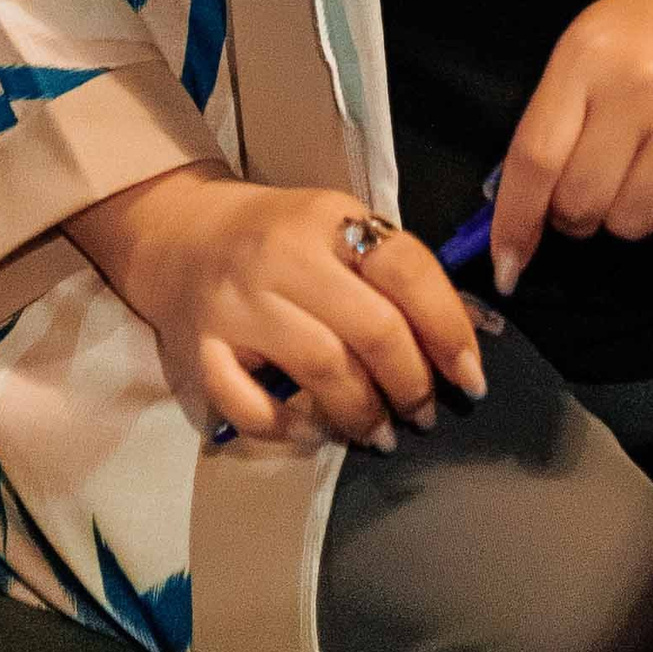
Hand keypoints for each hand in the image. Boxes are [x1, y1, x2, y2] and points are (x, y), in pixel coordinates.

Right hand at [67, 164, 485, 451]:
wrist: (179, 231)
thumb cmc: (276, 236)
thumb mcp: (335, 228)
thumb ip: (392, 272)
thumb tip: (473, 332)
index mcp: (329, 217)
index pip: (407, 271)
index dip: (449, 330)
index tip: (471, 378)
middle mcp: (284, 256)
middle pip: (371, 329)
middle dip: (411, 384)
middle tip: (424, 415)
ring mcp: (239, 303)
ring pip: (321, 368)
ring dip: (363, 413)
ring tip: (381, 434)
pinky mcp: (200, 347)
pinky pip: (251, 404)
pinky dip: (288, 428)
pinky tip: (313, 432)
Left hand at [490, 0, 652, 291]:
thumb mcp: (593, 41)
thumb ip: (555, 113)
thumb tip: (522, 206)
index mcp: (588, 56)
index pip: (535, 158)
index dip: (514, 222)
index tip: (507, 264)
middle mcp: (639, 86)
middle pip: (580, 203)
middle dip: (579, 214)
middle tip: (600, 183)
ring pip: (633, 225)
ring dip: (633, 216)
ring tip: (651, 170)